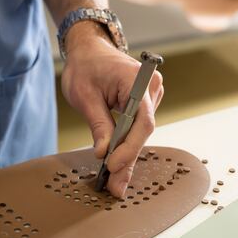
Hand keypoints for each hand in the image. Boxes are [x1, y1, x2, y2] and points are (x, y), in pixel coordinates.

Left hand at [61, 21, 163, 198]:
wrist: (89, 49)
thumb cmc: (85, 66)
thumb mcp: (84, 96)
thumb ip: (98, 124)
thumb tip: (103, 153)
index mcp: (137, 79)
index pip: (141, 120)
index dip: (129, 148)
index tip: (112, 167)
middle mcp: (152, 86)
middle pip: (143, 130)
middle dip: (127, 158)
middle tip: (115, 187)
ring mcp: (152, 94)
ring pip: (141, 132)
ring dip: (128, 154)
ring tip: (115, 181)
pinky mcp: (146, 102)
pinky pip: (138, 127)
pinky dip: (127, 144)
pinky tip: (118, 164)